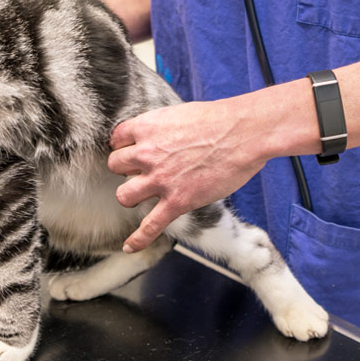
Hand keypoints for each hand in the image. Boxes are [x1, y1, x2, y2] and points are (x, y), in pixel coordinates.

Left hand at [108, 99, 269, 252]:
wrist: (244, 133)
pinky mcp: (178, 201)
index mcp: (147, 127)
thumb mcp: (179, 113)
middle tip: (145, 171)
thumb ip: (161, 128)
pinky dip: (138, 239)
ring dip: (131, 196)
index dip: (125, 146)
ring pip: (123, 195)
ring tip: (143, 195)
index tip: (134, 151)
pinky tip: (130, 246)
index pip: (116, 140)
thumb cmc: (219, 120)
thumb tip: (160, 138)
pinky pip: (150, 226)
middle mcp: (147, 153)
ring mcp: (161, 179)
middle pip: (115, 166)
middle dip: (127, 169)